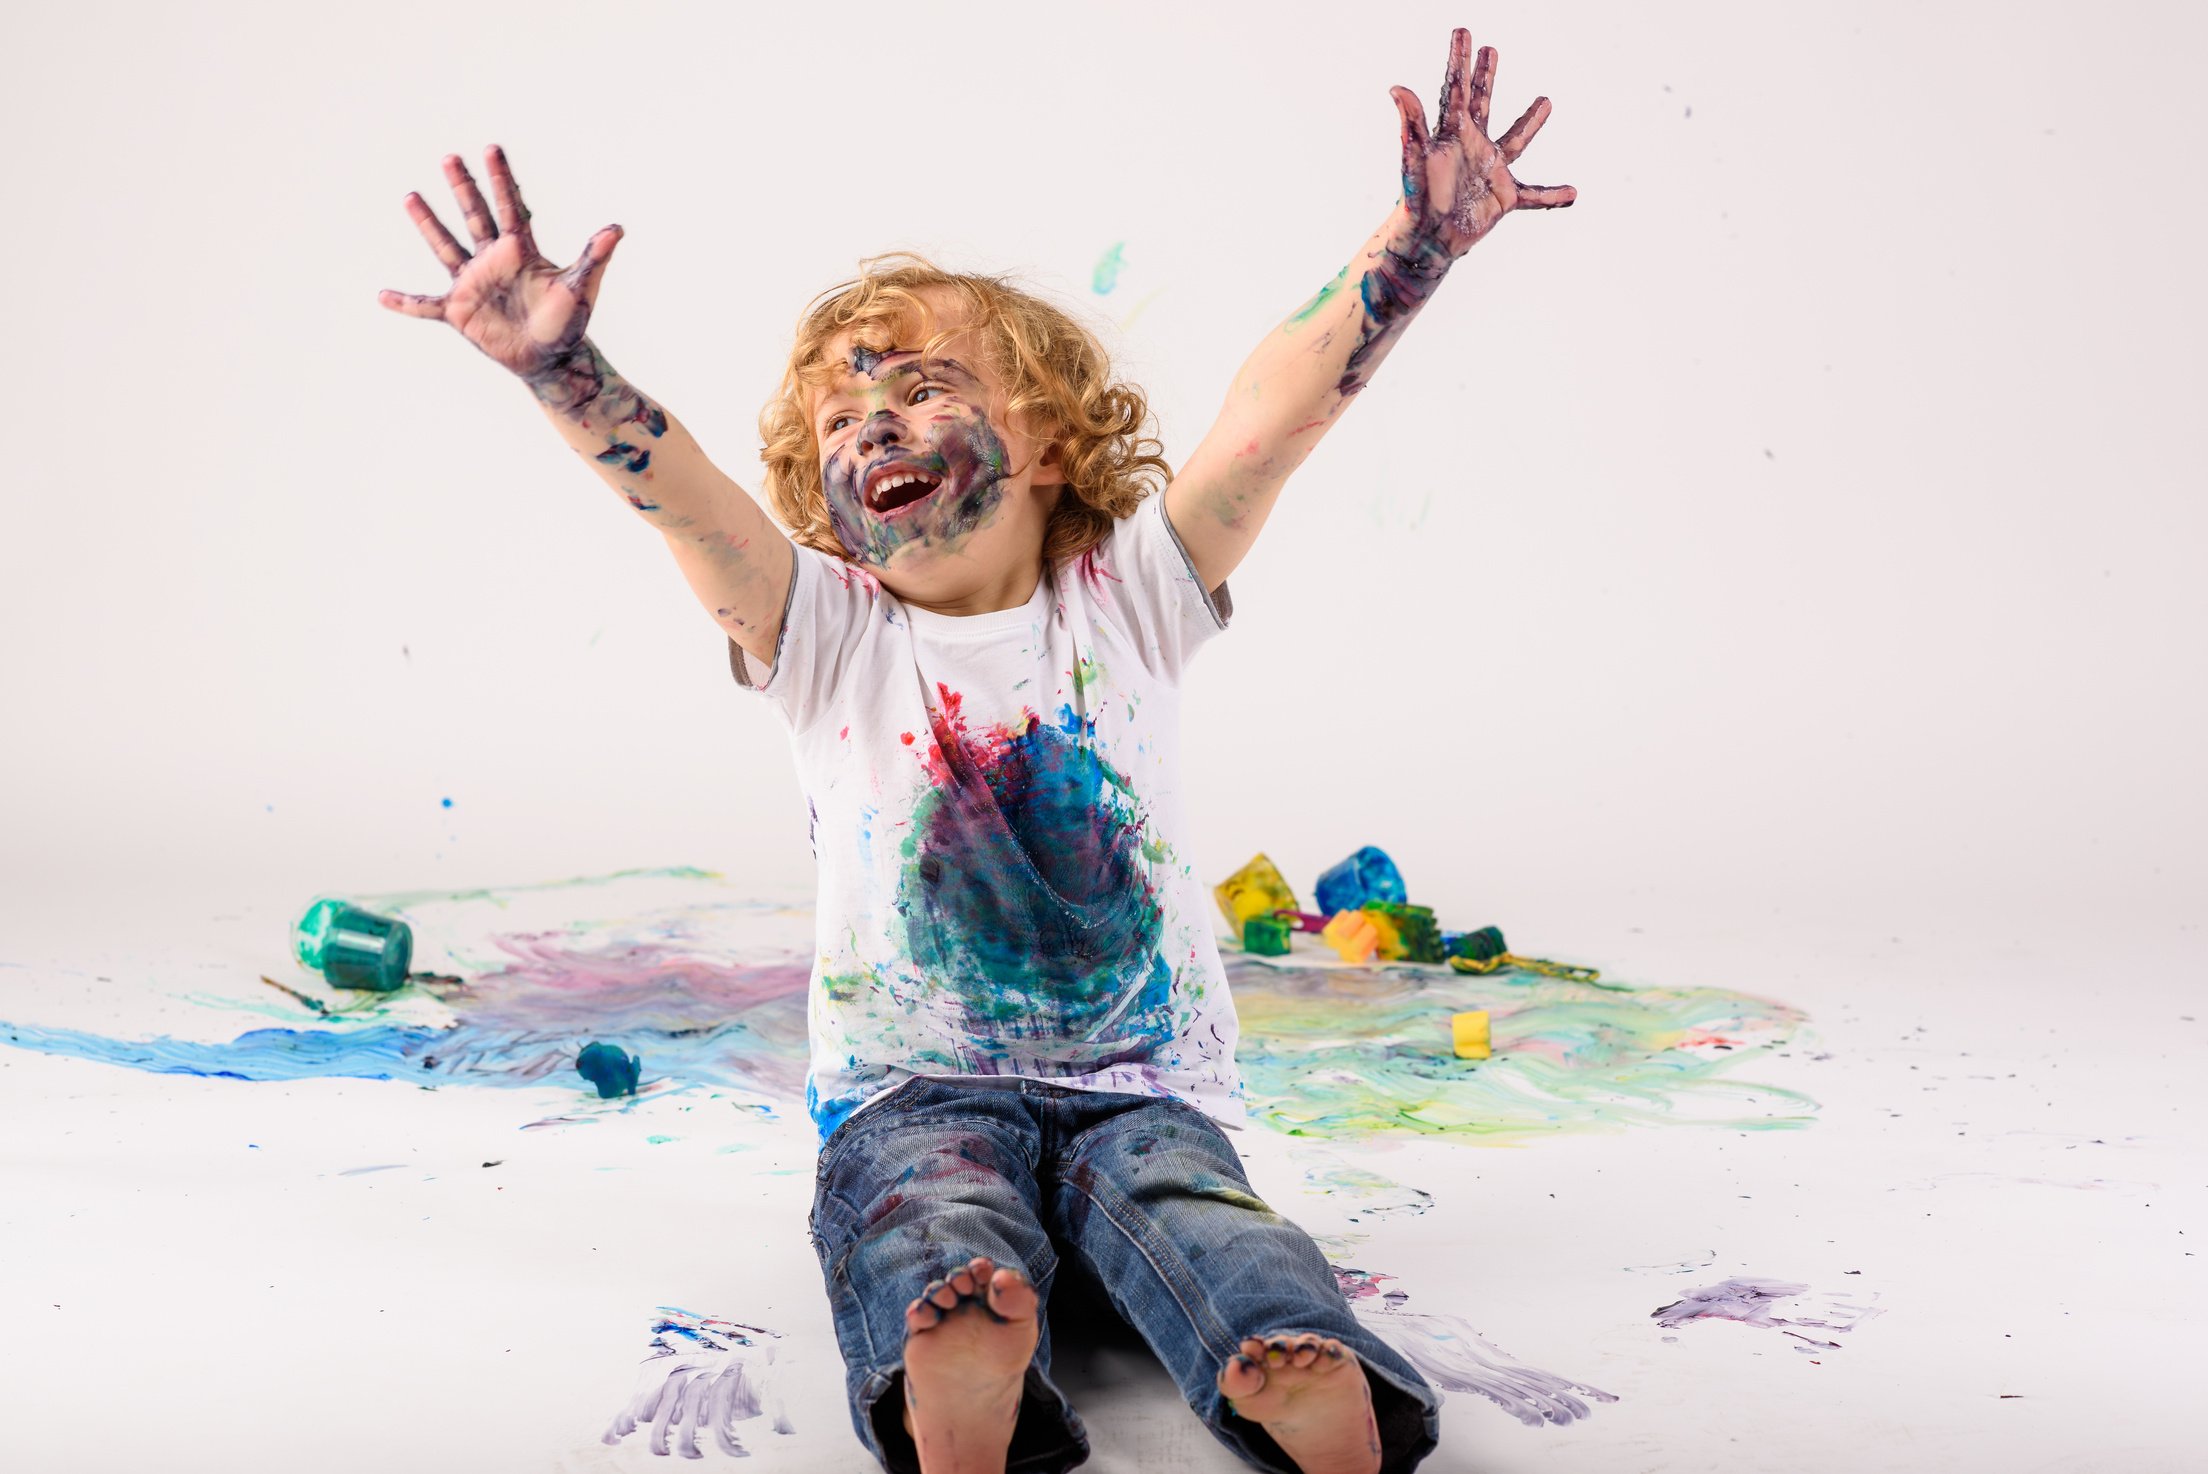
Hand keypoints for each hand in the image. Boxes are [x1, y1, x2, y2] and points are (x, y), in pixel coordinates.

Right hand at [375, 145, 622, 383]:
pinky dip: (405, 303)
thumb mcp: (581, 287)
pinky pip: (426, 306)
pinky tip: (382, 296)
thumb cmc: (568, 323)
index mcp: (521, 251)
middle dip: (463, 187)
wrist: (551, 358)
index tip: (491, 148)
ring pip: (445, 247)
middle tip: (450, 157)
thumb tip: (617, 229)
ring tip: (411, 196)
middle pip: (475, 216)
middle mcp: (493, 260)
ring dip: (428, 224)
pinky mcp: (460, 311)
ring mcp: (473, 283)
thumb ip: (594, 257)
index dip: (501, 178)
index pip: (510, 207)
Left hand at [1390, 29, 1576, 256]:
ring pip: (1515, 140)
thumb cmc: (1417, 198)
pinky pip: (1535, 196)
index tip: (1463, 32)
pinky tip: (1572, 194)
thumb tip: (1396, 87)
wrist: (1428, 238)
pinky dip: (1553, 196)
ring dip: (1530, 122)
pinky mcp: (1504, 197)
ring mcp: (1491, 170)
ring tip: (1546, 100)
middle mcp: (1473, 146)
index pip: (1457, 88)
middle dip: (1485, 76)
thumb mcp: (1416, 157)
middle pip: (1482, 103)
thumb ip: (1412, 123)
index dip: (1460, 59)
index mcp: (1453, 133)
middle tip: (1490, 50)